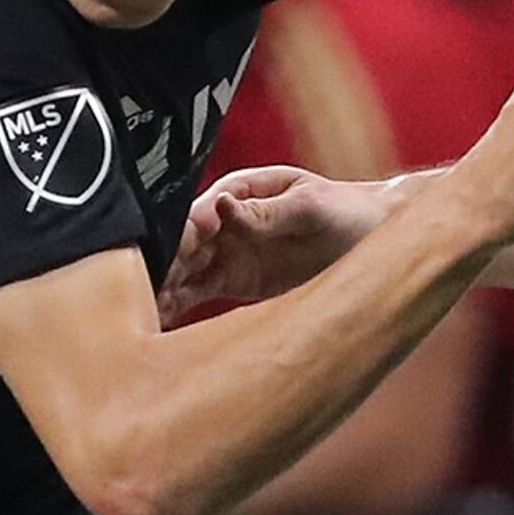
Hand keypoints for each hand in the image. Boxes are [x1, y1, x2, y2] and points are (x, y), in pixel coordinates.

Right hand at [160, 164, 399, 319]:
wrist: (378, 238)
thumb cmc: (349, 210)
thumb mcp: (312, 206)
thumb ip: (267, 211)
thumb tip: (221, 206)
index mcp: (239, 191)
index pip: (195, 215)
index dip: (175, 238)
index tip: (156, 261)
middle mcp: (226, 221)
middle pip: (180, 245)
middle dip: (157, 268)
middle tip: (136, 297)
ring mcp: (228, 252)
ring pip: (181, 271)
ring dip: (160, 290)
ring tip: (138, 316)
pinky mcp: (236, 282)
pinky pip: (197, 293)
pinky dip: (176, 306)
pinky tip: (156, 323)